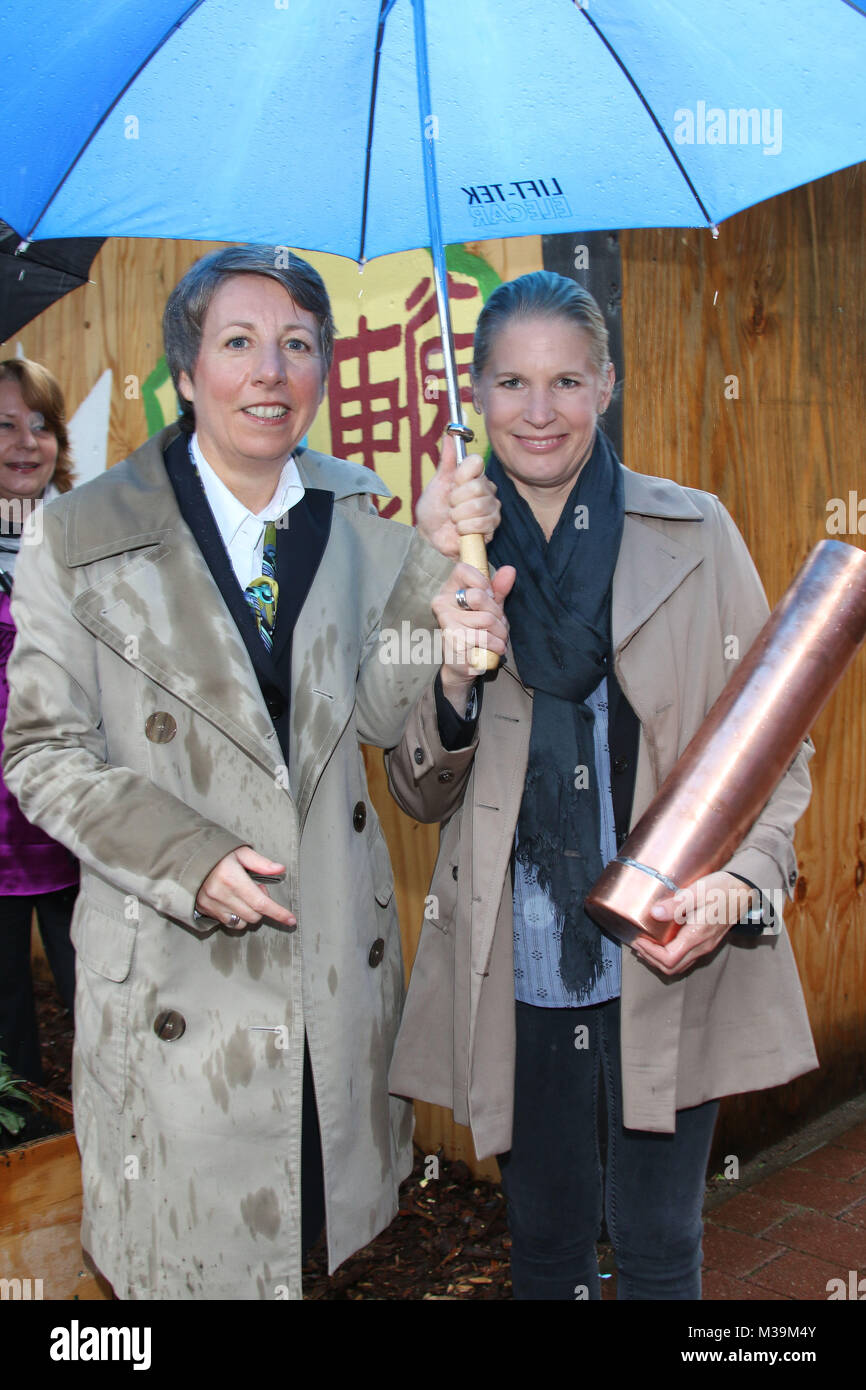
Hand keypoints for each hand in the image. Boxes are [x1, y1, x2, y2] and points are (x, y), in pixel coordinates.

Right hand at [195, 846, 295, 930]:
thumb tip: (280, 869)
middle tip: (255, 889)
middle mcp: (221, 895)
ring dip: (249, 913)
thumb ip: (260, 863)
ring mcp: (211, 905)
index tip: (291, 920)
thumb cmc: (216, 852)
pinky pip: (227, 922)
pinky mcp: (204, 910)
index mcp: (232, 879)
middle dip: (261, 906)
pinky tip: (233, 902)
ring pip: (241, 922)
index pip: (261, 903)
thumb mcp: (239, 852)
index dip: (278, 913)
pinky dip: (236, 916)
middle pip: (254, 915)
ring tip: (242, 896)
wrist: (185, 857)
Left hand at [415, 434, 499, 558]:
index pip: (476, 462)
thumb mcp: (437, 482)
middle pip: (476, 486)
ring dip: (458, 516)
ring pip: (478, 506)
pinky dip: (464, 528)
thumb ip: (446, 459)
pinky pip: (481, 523)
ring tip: (454, 519)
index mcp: (474, 475)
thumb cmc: (434, 509)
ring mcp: (491, 508)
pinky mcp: (492, 526)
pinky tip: (461, 529)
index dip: (460, 475)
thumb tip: (449, 434)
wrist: (431, 536)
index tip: (451, 484)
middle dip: (455, 500)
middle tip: (449, 506)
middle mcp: (486, 489)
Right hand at [432, 561, 515, 700]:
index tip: (490, 595)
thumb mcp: (490, 607)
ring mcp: (446, 622)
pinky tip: (493, 649)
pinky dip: (496, 645)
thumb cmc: (477, 631)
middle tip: (497, 624)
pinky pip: (485, 637)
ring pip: (486, 619)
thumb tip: (510, 569)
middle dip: (497, 613)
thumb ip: (499, 589)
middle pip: (479, 596)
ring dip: (500, 633)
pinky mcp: (453, 640)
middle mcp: (442, 603)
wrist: (465, 663)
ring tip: (497, 640)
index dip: (482, 581)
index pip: (462, 570)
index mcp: (449, 590)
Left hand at [630, 871, 755, 976]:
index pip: (669, 959)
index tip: (638, 939)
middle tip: (638, 944)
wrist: (744, 890)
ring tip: (646, 946)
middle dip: (651, 959)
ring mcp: (705, 946)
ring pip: (679, 966)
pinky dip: (670, 956)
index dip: (650, 953)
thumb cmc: (722, 889)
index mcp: (697, 935)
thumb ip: (676, 904)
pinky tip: (663, 943)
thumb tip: (655, 913)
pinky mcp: (707, 942)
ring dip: (659, 960)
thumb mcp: (698, 891)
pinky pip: (686, 958)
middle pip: (672, 968)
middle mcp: (702, 946)